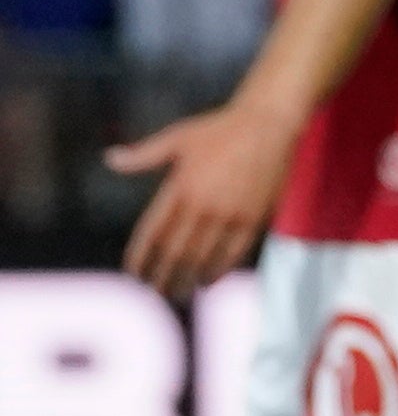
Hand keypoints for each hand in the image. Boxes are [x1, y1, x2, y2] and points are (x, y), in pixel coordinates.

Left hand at [107, 99, 302, 297]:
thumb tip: (109, 158)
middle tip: (155, 292)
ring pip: (202, 258)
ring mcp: (229, 213)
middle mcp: (202, 205)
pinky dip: (219, 270)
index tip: (135, 274)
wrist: (269, 123)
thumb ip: (143, 155)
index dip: (140, 258)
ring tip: (179, 292)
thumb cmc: (220, 129)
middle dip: (162, 277)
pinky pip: (233, 253)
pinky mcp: (254, 217)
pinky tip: (208, 280)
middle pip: (175, 253)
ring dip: (188, 279)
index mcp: (179, 187)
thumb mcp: (178, 138)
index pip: (152, 234)